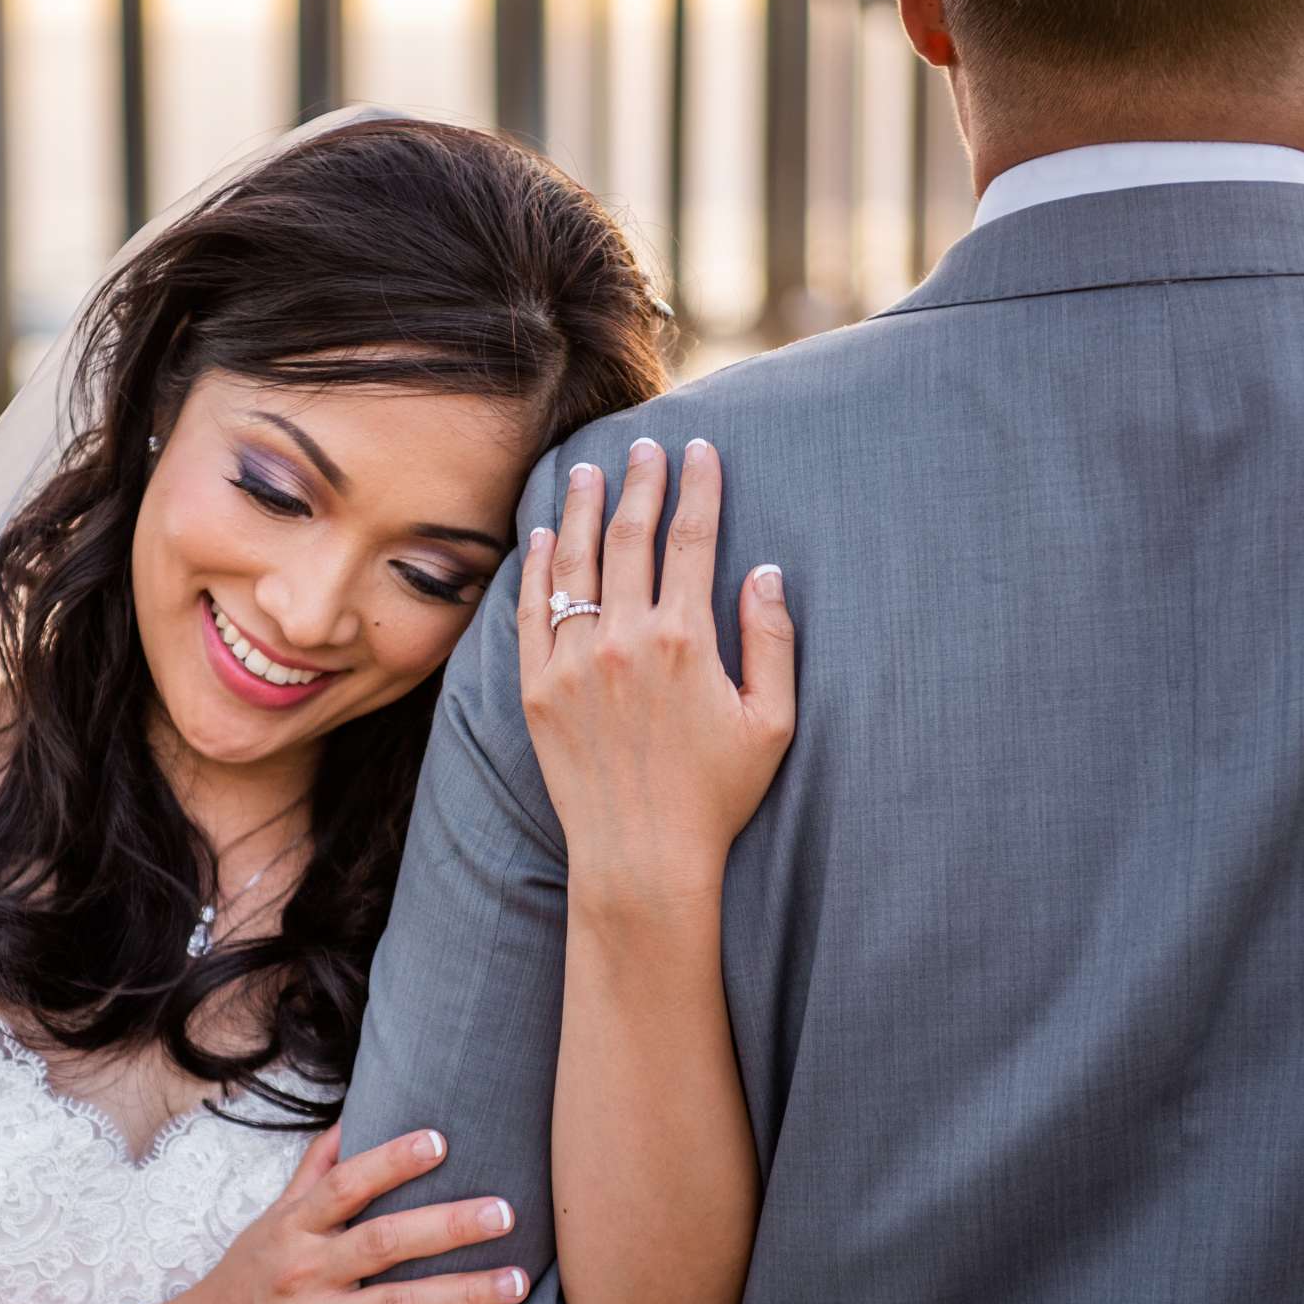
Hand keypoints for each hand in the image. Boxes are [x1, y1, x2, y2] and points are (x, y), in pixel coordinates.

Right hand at [153, 1126, 524, 1303]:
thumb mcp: (268, 1224)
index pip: (345, 1184)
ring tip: (517, 1280)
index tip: (441, 1140)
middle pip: (384, 1242)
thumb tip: (352, 1117)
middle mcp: (303, 1274)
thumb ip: (314, 1174)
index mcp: (292, 1229)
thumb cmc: (240, 1287)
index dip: (392, 1160)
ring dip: (465, 1292)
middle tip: (506, 1212)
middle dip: (449, 1226)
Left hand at [518, 438, 795, 897]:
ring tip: (590, 470)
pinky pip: (531, 611)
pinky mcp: (537, 689)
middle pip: (632, 536)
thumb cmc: (716, 795)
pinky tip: (546, 534)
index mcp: (686, 639)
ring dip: (586, 509)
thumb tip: (766, 571)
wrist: (642, 857)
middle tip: (645, 446)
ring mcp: (573, 662)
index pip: (693, 538)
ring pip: (577, 563)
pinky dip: (538, 566)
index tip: (701, 449)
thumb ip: (772, 641)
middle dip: (642, 481)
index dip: (698, 486)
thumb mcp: (771, 721)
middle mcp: (624, 639)